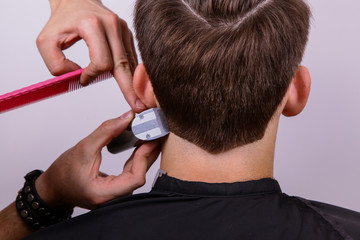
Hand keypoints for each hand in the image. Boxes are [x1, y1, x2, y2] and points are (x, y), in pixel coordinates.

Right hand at [35, 111, 160, 209]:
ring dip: (144, 153)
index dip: (144, 157)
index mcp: (104, 194)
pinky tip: (140, 144)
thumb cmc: (62, 174)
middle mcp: (113, 197)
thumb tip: (127, 118)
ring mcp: (116, 193)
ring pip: (138, 173)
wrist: (54, 187)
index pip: (135, 178)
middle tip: (154, 132)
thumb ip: (106, 132)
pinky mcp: (117, 187)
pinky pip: (132, 172)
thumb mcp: (83, 148)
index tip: (147, 139)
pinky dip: (136, 157)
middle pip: (140, 174)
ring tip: (149, 134)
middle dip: (148, 152)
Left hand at [37, 0, 145, 111]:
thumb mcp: (46, 42)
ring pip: (130, 64)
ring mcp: (123, 30)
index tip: (83, 79)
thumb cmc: (63, 21)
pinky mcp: (128, 34)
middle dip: (129, 89)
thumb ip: (56, 65)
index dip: (92, 76)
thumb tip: (78, 79)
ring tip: (137, 98)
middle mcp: (112, 26)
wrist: (77, 1)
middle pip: (123, 66)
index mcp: (92, 25)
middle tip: (139, 106)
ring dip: (130, 82)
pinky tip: (129, 81)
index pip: (102, 62)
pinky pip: (131, 59)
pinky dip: (129, 72)